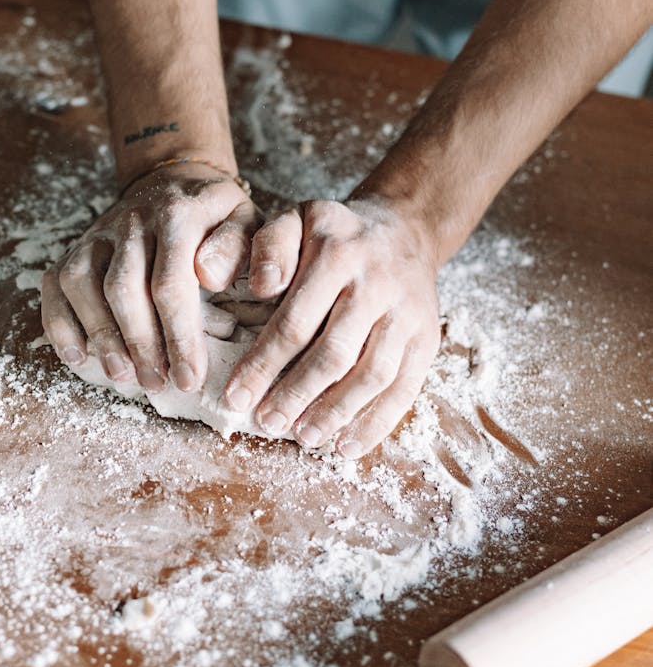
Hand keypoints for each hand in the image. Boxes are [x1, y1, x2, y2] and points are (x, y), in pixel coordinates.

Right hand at [41, 162, 259, 392]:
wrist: (175, 179)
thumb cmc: (217, 217)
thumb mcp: (246, 221)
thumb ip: (239, 248)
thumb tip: (212, 279)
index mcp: (179, 215)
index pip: (171, 284)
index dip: (178, 337)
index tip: (189, 377)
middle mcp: (132, 221)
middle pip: (123, 289)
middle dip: (139, 344)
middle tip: (156, 384)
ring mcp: (99, 233)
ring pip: (83, 284)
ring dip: (100, 336)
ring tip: (122, 375)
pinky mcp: (77, 246)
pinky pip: (55, 284)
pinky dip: (61, 323)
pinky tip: (79, 356)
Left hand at [222, 196, 440, 457]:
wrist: (405, 229)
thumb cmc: (334, 234)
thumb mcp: (295, 220)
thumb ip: (268, 247)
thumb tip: (261, 287)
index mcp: (337, 253)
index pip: (295, 320)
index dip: (263, 364)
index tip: (236, 395)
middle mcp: (377, 284)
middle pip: (334, 353)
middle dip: (296, 395)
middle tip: (267, 424)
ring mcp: (408, 313)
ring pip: (372, 374)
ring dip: (335, 413)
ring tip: (303, 438)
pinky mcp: (429, 338)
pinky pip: (405, 388)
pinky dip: (377, 423)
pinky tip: (347, 446)